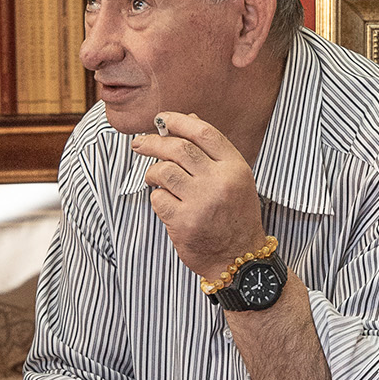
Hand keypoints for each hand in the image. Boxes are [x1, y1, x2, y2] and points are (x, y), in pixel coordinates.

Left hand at [131, 111, 266, 282]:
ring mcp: (201, 203)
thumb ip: (213, 151)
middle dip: (153, 142)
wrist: (239, 260)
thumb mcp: (236, 180)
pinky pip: (158, 198)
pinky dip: (156, 197)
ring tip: (153, 178)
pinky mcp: (184, 222)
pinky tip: (165, 202)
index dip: (178, 121)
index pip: (203, 133)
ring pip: (163, 171)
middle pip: (179, 148)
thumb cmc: (235, 217)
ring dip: (152, 172)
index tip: (161, 119)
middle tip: (139, 143)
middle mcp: (220, 182)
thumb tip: (188, 119)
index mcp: (235, 168)